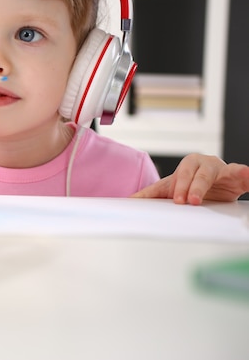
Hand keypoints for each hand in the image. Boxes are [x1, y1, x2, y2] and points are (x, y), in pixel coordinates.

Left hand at [131, 153, 248, 204]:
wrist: (213, 184)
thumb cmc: (188, 183)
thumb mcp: (169, 188)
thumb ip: (150, 194)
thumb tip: (128, 200)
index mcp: (187, 165)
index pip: (181, 176)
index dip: (179, 187)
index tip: (177, 200)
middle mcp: (204, 164)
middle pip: (198, 174)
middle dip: (193, 187)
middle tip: (189, 201)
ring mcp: (221, 169)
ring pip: (219, 171)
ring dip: (211, 183)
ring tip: (204, 196)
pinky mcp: (237, 176)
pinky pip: (242, 173)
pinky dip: (246, 175)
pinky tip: (248, 176)